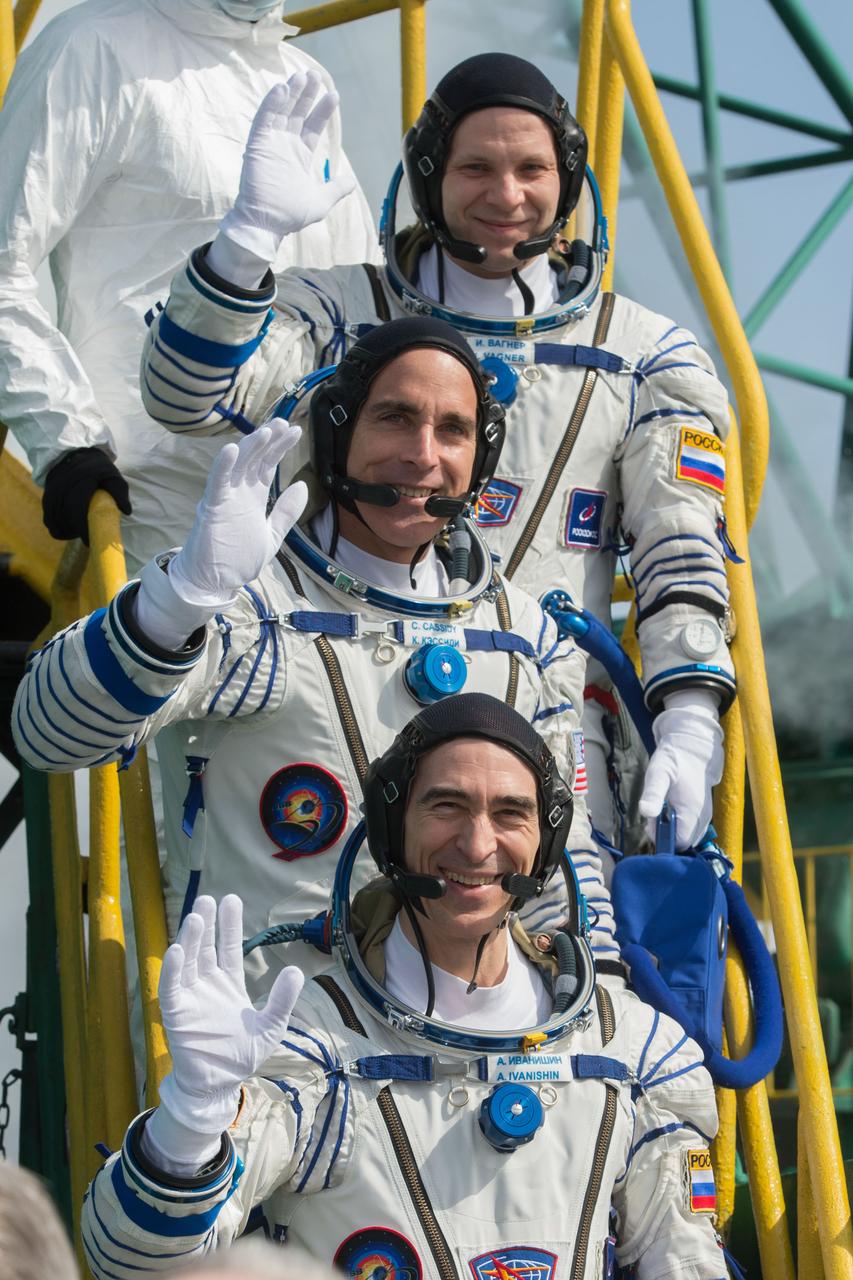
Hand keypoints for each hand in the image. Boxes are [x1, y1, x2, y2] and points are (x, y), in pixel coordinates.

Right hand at [42, 447, 131, 543]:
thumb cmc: (98, 469)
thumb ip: (119, 492)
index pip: (79, 504)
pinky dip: (56, 527)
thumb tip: (126, 511)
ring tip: (78, 534)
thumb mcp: (112, 475)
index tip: (90, 537)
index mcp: (81, 477)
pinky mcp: (47, 495)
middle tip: (87, 538)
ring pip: (54, 517)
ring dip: (65, 529)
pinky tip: (67, 531)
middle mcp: (63, 483)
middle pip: (64, 514)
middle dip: (75, 529)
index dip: (82, 524)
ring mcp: (52, 489)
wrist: (74, 454)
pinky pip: (48, 517)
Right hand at [147, 895, 302, 1168]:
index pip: (228, 948)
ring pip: (188, 962)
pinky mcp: (176, 1013)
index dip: (228, 925)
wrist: (220, 1086)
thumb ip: (282, 1000)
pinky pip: (170, 988)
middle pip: (205, 948)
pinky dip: (171, 969)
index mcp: (229, 985)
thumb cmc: (243, 1056)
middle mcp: (207, 985)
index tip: (230, 900)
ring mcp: (190, 997)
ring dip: (189, 939)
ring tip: (196, 916)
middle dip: (206, 924)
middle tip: (207, 899)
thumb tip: (296, 970)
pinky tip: (176, 950)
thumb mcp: (271, 1026)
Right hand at [170, 419, 305, 607]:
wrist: (216, 581)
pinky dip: (223, 466)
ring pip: (237, 464)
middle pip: (255, 458)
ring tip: (267, 431)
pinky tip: (232, 449)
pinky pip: (217, 483)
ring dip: (251, 446)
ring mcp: (225, 498)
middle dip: (269, 440)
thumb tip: (302, 485)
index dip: (280, 447)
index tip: (295, 431)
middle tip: (283, 423)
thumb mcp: (272, 535)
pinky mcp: (212, 508)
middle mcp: (239, 492)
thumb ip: (286, 511)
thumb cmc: (238, 558)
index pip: (267, 464)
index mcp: (253, 496)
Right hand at [217, 71, 355, 266]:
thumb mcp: (321, 201)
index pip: (313, 126)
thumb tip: (352, 182)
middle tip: (315, 75)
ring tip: (301, 76)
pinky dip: (271, 104)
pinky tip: (281, 89)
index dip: (322, 110)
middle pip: (297, 113)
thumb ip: (336, 189)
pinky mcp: (257, 146)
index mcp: (300, 155)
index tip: (333, 95)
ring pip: (281, 111)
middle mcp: (285, 146)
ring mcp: (271, 144)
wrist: (267, 225)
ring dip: (291, 93)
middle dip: (307, 94)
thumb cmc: (290, 215)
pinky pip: (263, 120)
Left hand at [638, 689, 723, 850]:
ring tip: (664, 806)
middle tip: (656, 811)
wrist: (691, 748)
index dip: (662, 838)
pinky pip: (687, 830)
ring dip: (670, 828)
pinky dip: (676, 824)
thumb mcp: (658, 773)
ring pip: (684, 837)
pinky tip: (670, 807)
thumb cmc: (673, 760)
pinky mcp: (701, 815)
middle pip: (681, 844)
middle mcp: (702, 819)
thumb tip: (646, 812)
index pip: (678, 844)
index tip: (652, 820)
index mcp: (692, 812)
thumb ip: (653, 793)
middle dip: (665, 834)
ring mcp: (703, 818)